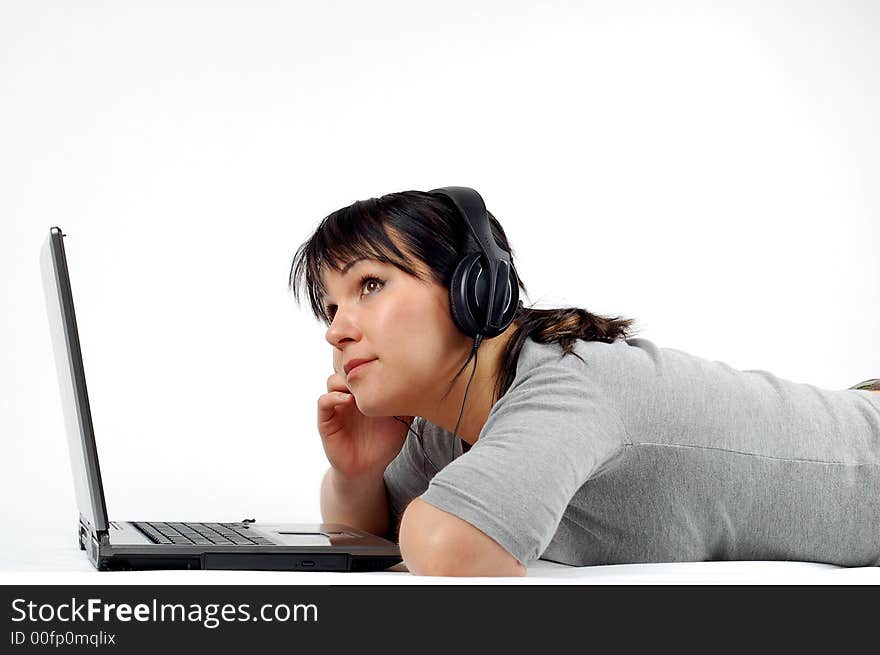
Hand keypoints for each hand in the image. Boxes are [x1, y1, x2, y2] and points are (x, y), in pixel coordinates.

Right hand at [316, 350, 413, 479]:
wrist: (368, 469)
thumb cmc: (384, 443)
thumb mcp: (402, 420)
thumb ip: (407, 402)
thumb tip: (427, 384)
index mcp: (365, 391)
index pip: (362, 367)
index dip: (368, 361)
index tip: (382, 361)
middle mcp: (349, 395)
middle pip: (345, 368)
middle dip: (355, 365)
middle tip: (368, 367)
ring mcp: (337, 406)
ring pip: (332, 380)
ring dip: (344, 380)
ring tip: (359, 387)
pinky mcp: (326, 421)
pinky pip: (324, 401)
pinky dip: (333, 397)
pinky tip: (348, 401)